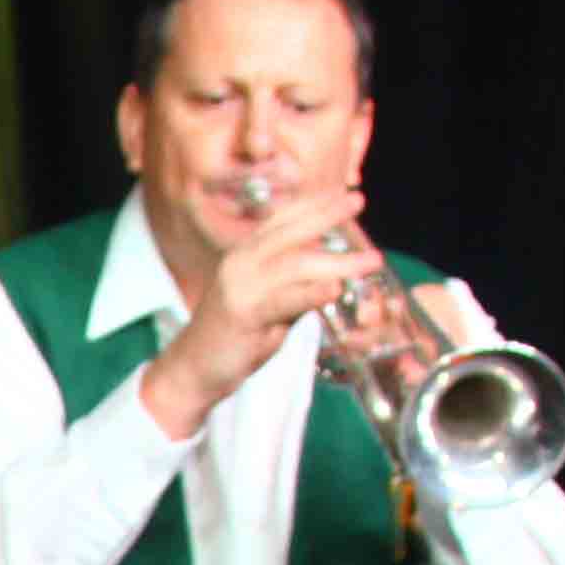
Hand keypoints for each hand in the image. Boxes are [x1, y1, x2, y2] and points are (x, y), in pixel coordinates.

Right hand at [153, 180, 371, 434]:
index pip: (282, 220)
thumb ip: (292, 287)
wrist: (192, 370)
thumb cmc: (232, 339)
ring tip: (371, 260)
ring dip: (338, 261)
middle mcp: (240, 263)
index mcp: (243, 255)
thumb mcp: (266, 304)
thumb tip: (328, 277)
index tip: (344, 194)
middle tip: (359, 200)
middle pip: (290, 233)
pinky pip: (284, 300)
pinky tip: (336, 289)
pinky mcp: (244, 315)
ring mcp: (241, 287)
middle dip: (327, 215)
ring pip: (295, 265)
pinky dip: (313, 293)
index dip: (314, 204)